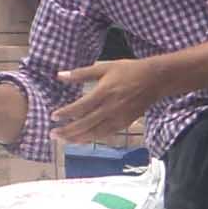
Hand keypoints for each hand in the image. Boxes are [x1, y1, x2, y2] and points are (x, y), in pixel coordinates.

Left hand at [52, 58, 166, 141]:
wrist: (154, 80)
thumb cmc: (128, 70)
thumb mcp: (104, 67)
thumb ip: (81, 73)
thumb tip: (60, 75)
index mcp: (103, 92)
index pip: (80, 107)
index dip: (66, 113)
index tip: (53, 117)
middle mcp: (110, 108)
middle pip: (85, 124)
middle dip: (67, 131)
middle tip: (52, 135)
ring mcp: (118, 118)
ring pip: (94, 133)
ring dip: (77, 138)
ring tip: (63, 141)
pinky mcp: (124, 123)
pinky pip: (105, 134)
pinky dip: (92, 138)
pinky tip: (82, 140)